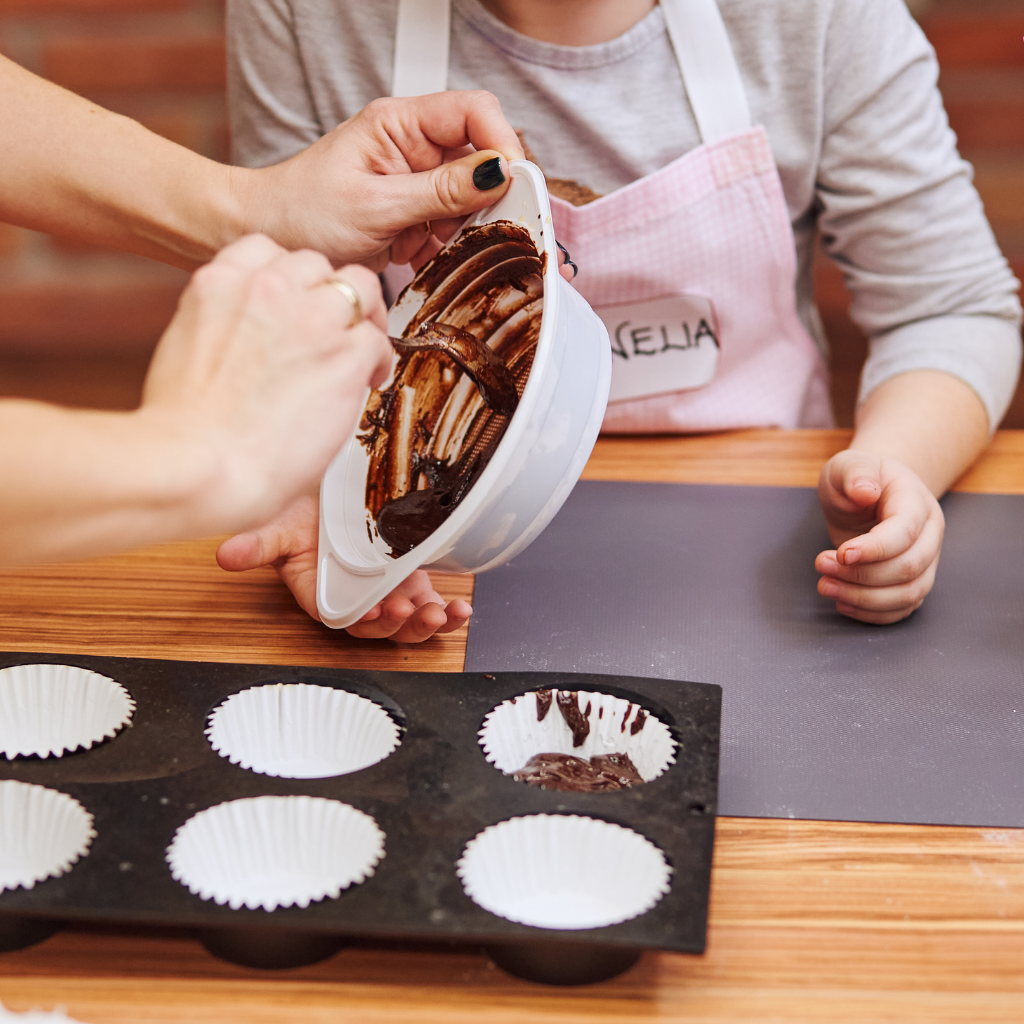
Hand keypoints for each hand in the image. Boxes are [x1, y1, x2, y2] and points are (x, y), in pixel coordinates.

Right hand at [140, 234, 392, 534]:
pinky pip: (377, 341)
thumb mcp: (186, 349)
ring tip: (357, 352)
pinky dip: (377, 361)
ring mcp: (311, 318)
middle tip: (333, 330)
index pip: (268, 250)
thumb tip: (248, 341)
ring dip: (361, 318)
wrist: (202, 466)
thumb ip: (224, 327)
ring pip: (360, 288)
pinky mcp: (344, 355)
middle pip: (317, 265)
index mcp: (220, 284)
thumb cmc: (187, 430)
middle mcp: (268, 289)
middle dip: (326, 295)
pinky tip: (365, 382)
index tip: (295, 303)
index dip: (289, 278)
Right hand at [217, 495, 472, 641]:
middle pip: (382, 626)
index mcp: (325, 597)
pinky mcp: (409, 581)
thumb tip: (226, 554)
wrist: (327, 495)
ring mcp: (386, 592)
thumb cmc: (300, 515)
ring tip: (446, 614)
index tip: (379, 610)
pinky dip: (449, 611)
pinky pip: (429, 604)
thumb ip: (258, 545)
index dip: (364, 618)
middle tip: (417, 612)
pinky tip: (464, 607)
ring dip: (429, 623)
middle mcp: (357, 600)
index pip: (345, 618)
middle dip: (402, 625)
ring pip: (409, 621)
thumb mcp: (279, 526)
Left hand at [244, 91, 523, 271]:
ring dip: (464, 229)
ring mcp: (415, 181)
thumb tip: (497, 173)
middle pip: (481, 158)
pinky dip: (446, 247)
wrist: (269, 239)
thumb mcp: (374, 206)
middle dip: (485, 197)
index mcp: (401, 124)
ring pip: (471, 199)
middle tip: (480, 229)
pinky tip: (419, 256)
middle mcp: (414, 146)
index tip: (511, 185)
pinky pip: (451, 227)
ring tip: (434, 247)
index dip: (502, 144)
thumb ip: (439, 191)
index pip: (474, 112)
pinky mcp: (414, 214)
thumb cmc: (302, 212)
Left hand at [815, 450, 944, 624]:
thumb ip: (856, 472)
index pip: (905, 532)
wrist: (869, 493)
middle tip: (820, 564)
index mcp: (917, 503)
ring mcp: (925, 562)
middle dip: (862, 575)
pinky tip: (842, 603)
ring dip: (864, 598)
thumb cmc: (858, 478)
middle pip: (909, 568)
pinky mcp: (911, 583)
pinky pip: (901, 609)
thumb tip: (865, 490)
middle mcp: (929, 536)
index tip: (841, 553)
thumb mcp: (849, 465)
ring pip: (909, 594)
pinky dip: (872, 614)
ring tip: (824, 586)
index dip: (875, 549)